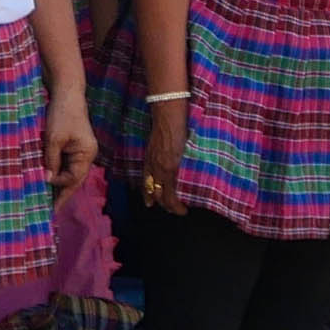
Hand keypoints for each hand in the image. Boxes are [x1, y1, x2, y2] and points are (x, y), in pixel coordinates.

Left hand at [41, 83, 95, 190]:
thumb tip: (47, 180)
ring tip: (46, 199)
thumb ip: (51, 160)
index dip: (59, 186)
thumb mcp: (53, 139)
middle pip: (74, 179)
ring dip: (59, 184)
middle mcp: (86, 155)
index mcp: (86, 154)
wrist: (66, 94)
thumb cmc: (62, 115)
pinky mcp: (72, 146)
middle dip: (62, 193)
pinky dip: (57, 172)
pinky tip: (48, 179)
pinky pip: (65, 164)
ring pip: (69, 173)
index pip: (73, 178)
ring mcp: (80, 151)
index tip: (44, 190)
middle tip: (49, 210)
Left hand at [141, 99, 191, 213]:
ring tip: (179, 211)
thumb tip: (168, 152)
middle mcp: (154, 167)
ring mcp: (163, 169)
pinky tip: (182, 207)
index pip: (147, 181)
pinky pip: (172, 191)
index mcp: (151, 159)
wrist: (169, 118)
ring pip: (162, 195)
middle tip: (168, 209)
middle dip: (159, 202)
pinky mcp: (172, 168)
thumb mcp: (159, 140)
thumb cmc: (167, 124)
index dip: (148, 193)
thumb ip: (161, 149)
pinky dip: (176, 202)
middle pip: (154, 190)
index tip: (149, 202)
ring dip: (170, 206)